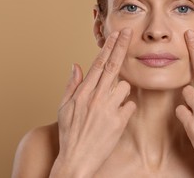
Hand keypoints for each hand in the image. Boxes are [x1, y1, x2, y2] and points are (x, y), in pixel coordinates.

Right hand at [50, 28, 135, 177]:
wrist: (76, 160)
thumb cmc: (70, 134)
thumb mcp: (63, 108)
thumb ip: (72, 85)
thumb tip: (77, 65)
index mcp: (83, 93)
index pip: (98, 64)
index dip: (108, 47)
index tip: (116, 34)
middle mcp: (96, 97)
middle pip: (113, 66)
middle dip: (121, 46)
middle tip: (128, 32)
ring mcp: (108, 109)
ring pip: (125, 86)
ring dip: (121, 92)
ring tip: (110, 105)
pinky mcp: (119, 121)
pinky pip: (130, 106)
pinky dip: (125, 109)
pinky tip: (116, 118)